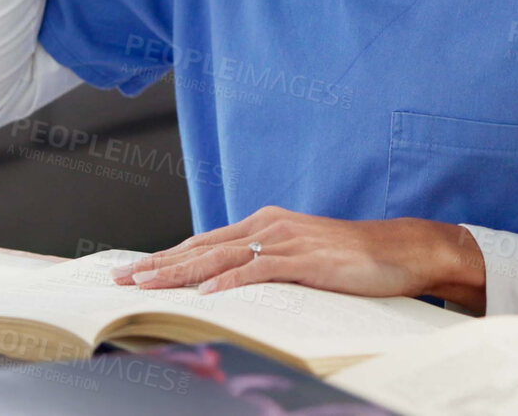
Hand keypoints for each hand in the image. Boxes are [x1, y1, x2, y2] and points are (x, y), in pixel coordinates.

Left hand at [107, 205, 485, 303]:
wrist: (398, 251)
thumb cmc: (350, 259)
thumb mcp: (300, 258)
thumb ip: (266, 265)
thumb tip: (231, 283)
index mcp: (265, 224)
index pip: (204, 242)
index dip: (167, 256)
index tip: (134, 269)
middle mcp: (268, 226)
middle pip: (200, 247)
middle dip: (157, 263)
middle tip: (120, 277)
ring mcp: (283, 240)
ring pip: (218, 257)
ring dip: (177, 272)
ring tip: (145, 284)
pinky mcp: (302, 258)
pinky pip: (257, 270)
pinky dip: (227, 280)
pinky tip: (204, 292)